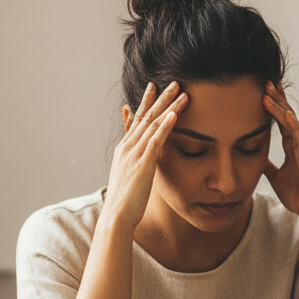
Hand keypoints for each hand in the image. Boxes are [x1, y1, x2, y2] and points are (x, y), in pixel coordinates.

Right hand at [103, 81, 186, 231]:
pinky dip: (165, 126)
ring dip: (168, 106)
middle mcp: (128, 147)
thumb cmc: (125, 202)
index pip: (137, 120)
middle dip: (160, 98)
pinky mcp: (143, 163)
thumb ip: (133, 163)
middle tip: (174, 82)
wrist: (116, 216)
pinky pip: (156, 140)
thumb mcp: (128, 177)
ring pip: (153, 124)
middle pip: (146, 117)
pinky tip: (175, 114)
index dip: (146, 103)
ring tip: (181, 92)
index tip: (154, 87)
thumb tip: (137, 159)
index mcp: (124, 149)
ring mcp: (134, 154)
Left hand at [262, 82, 298, 225]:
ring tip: (270, 91)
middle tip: (266, 81)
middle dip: (277, 98)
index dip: (272, 105)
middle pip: (286, 115)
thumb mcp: (274, 176)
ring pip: (292, 121)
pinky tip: (286, 114)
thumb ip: (266, 164)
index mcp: (291, 146)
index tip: (262, 90)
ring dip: (281, 106)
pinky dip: (293, 124)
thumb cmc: (297, 194)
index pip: (280, 121)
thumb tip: (253, 157)